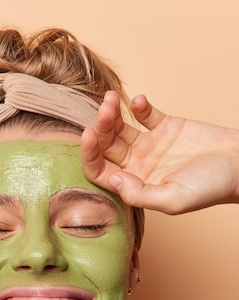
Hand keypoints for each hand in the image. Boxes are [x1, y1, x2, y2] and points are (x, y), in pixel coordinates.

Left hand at [81, 91, 238, 213]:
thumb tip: (112, 180)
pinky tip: (140, 101)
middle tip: (104, 112)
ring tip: (112, 100)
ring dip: (112, 114)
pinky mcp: (166, 126)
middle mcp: (138, 165)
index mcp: (135, 185)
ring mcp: (150, 145)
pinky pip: (145, 114)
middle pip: (106, 147)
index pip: (101, 172)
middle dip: (99, 129)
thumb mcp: (174, 199)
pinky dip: (139, 106)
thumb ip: (140, 194)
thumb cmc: (211, 188)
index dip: (90, 156)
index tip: (89, 136)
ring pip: (120, 128)